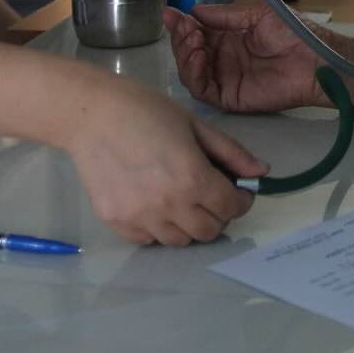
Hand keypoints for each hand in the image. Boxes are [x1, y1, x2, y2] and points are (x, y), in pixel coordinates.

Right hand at [60, 73, 266, 245]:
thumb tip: (261, 172)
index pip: (231, 208)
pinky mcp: (117, 223)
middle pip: (208, 232)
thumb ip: (231, 153)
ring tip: (181, 201)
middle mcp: (169, 205)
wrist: (92, 115)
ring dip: (188, 225)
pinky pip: (148, 240)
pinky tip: (154, 204)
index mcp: (193, 179)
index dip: (241, 201)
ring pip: (178, 241)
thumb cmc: (147, 111)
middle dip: (217, 215)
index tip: (237, 191)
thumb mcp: (196, 125)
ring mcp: (141, 218)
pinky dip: (157, 228)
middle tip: (210, 197)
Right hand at [167, 3, 328, 113]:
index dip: (181, 24)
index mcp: (228, 38)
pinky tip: (198, 58)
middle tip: (184, 27)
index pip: (196, 32)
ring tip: (193, 41)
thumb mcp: (256, 15)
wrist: (314, 58)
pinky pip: (202, 90)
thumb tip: (193, 11)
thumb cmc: (292, 33)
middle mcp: (222, 59)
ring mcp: (224, 79)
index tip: (170, 13)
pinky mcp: (229, 98)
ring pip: (190, 71)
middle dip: (181, 38)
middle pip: (188, 52)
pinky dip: (194, 75)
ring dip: (184, 55)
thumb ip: (225, 16)